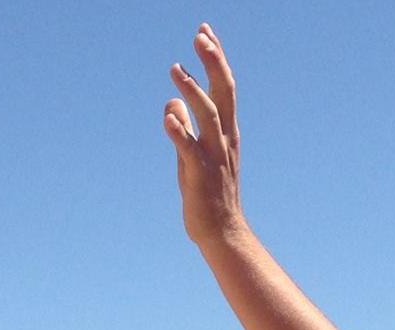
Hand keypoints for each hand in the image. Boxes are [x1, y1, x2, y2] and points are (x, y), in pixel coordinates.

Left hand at [163, 24, 244, 249]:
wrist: (221, 232)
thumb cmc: (206, 193)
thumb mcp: (191, 155)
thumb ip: (183, 127)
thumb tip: (171, 103)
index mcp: (225, 132)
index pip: (224, 87)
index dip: (215, 59)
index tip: (205, 31)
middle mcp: (224, 139)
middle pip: (223, 93)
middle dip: (213, 63)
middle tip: (200, 36)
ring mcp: (214, 156)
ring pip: (207, 117)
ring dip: (192, 91)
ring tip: (175, 69)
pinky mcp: (199, 175)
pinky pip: (189, 150)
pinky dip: (179, 132)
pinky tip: (168, 117)